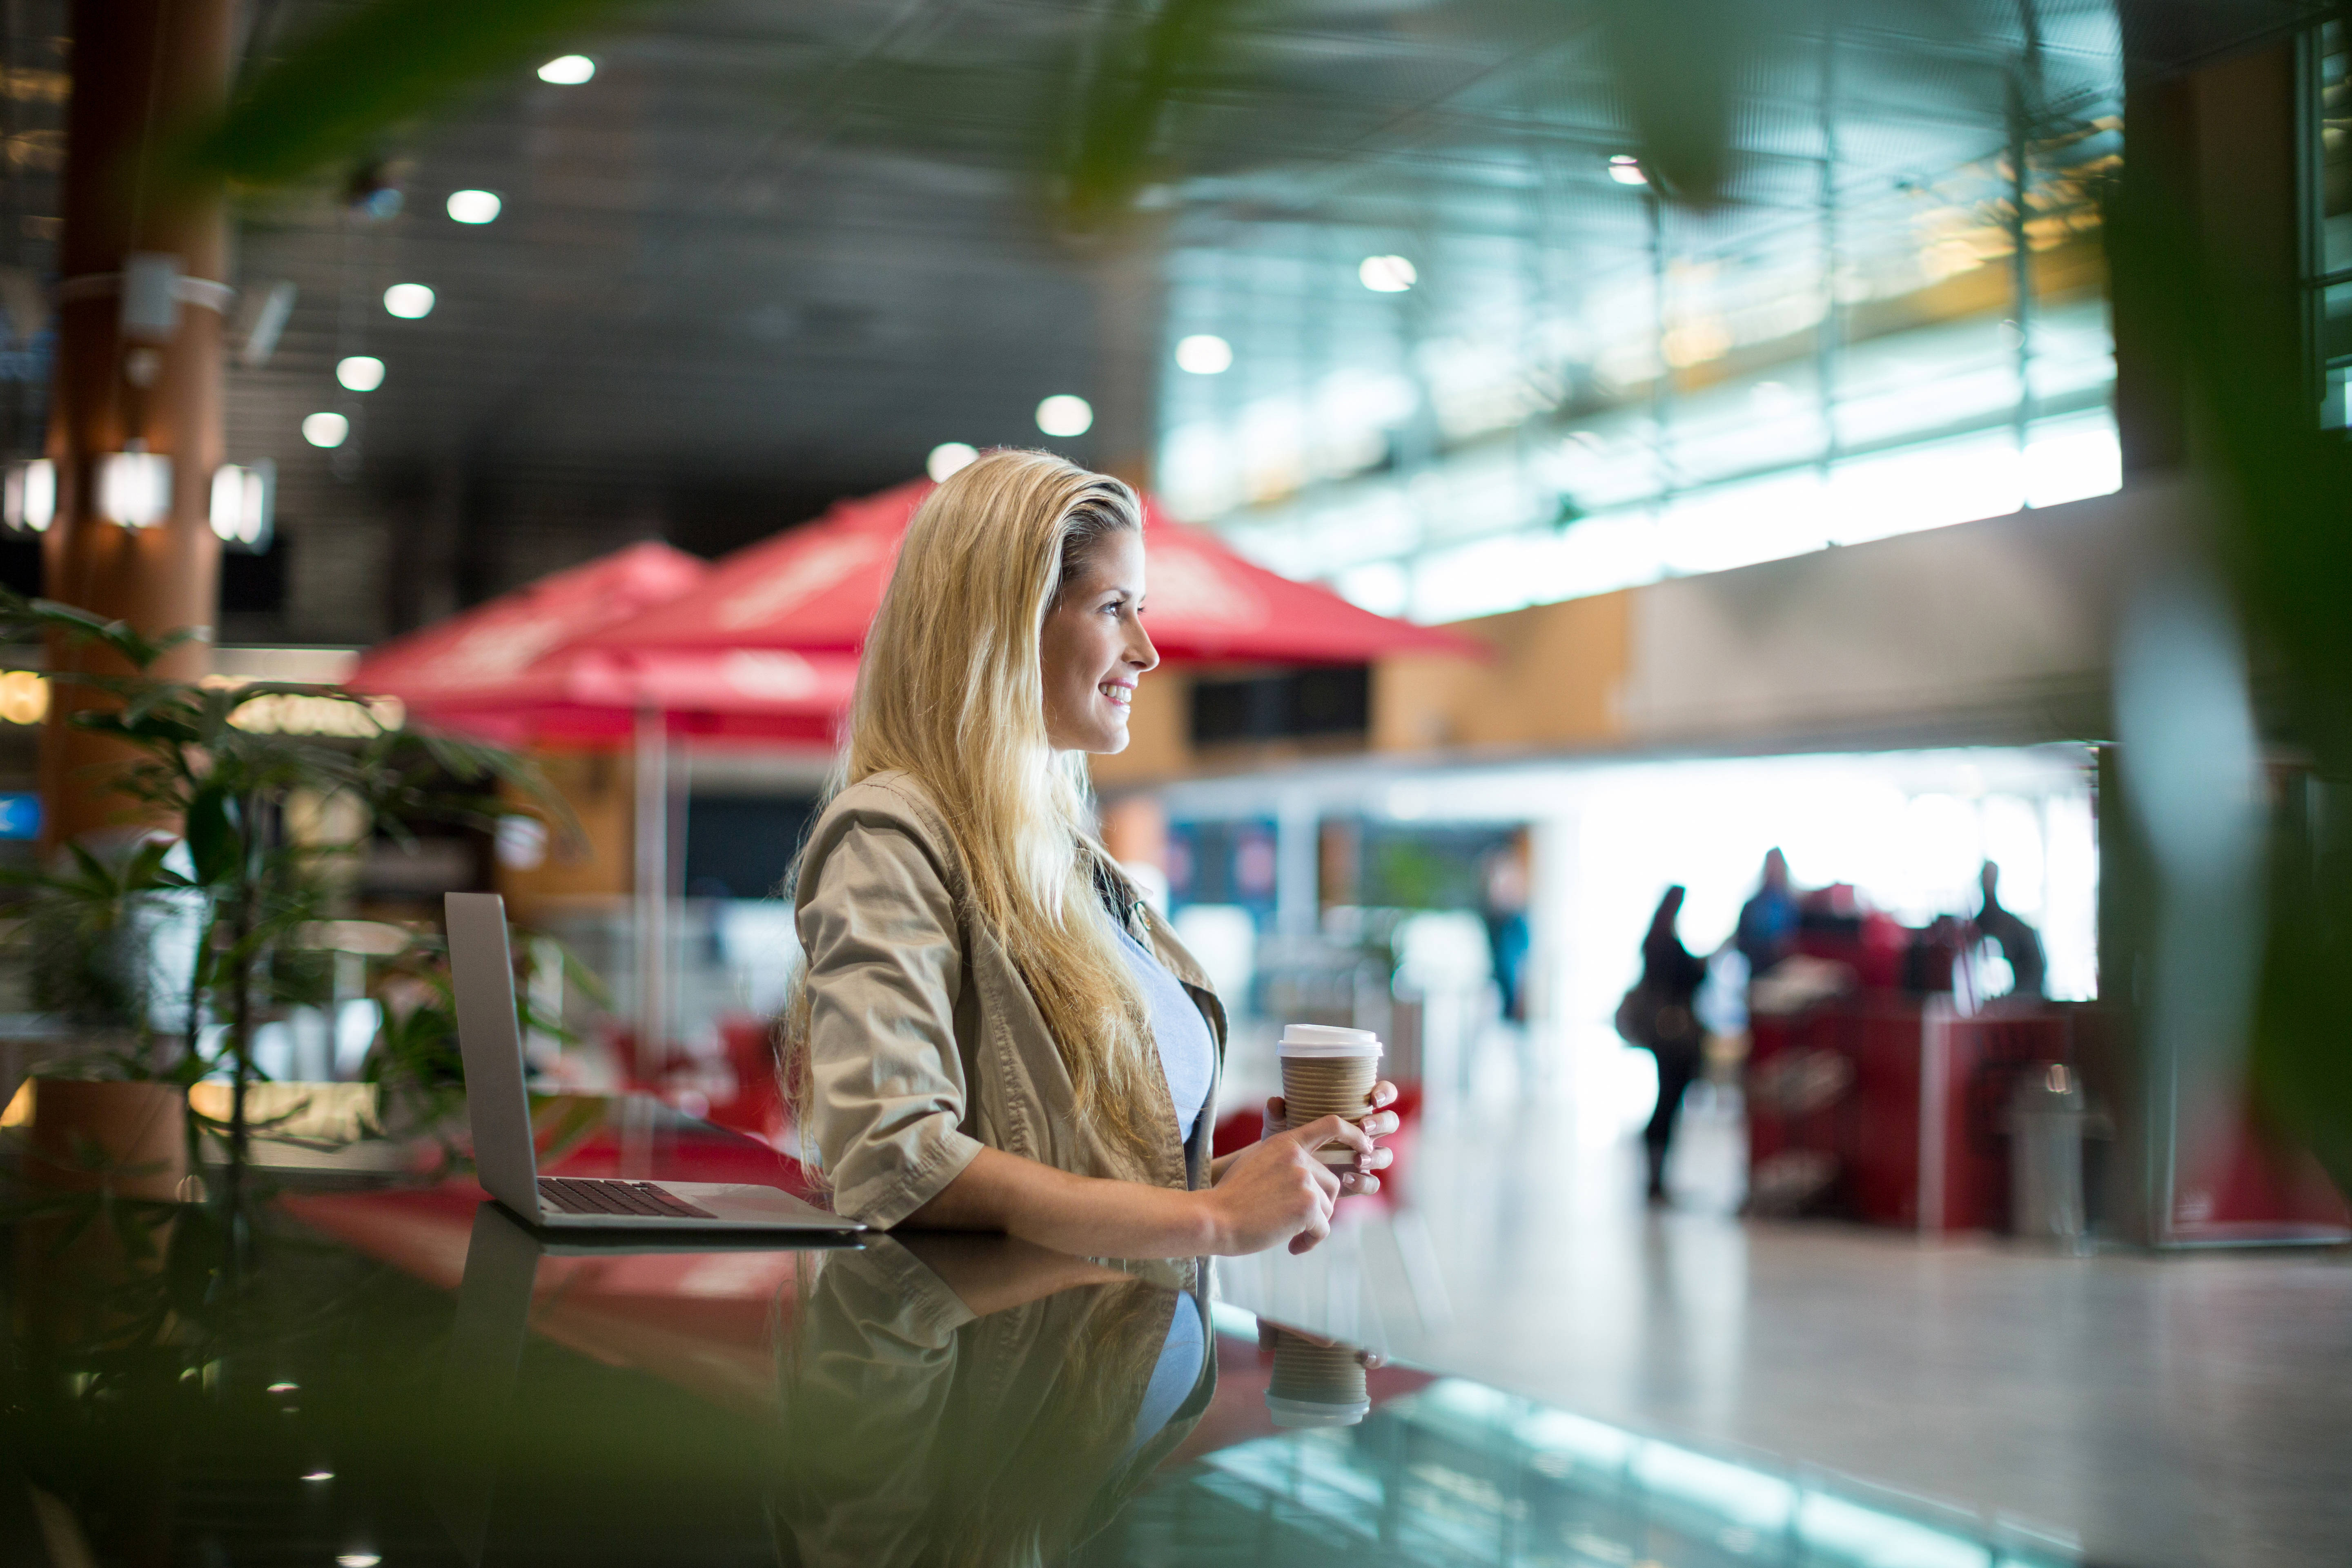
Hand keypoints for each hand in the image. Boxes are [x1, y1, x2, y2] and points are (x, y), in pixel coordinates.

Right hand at [1203, 1114, 1373, 1255]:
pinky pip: (1323, 1229)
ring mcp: (1305, 1179)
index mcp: (1285, 1142)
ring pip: (1328, 1207)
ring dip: (1312, 1225)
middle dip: (1318, 1205)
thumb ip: (1284, 1160)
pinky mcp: (1308, 1205)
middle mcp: (1298, 1156)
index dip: (1355, 1135)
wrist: (1214, 1218)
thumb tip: (1310, 1175)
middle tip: (1293, 1221)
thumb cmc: (1229, 1197)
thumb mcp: (1255, 1162)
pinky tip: (1291, 1246)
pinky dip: (1310, 1241)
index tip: (1366, 1149)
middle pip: (1332, 1182)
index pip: (1331, 1124)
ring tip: (1286, 1233)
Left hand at [1263, 1079, 1399, 1197]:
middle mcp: (1364, 1133)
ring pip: (1386, 1154)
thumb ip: (1276, 1114)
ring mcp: (1364, 1158)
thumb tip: (1275, 1101)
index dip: (1385, 1093)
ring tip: (1358, 1158)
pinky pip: (1373, 1183)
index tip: (1373, 1098)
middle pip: (1390, 1123)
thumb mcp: (1280, 1128)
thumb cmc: (1286, 1142)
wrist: (1281, 1175)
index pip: (1382, 1095)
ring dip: (1376, 1155)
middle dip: (1381, 1123)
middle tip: (1364, 1126)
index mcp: (1354, 1111)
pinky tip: (1346, 1178)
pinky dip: (1363, 1181)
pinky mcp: (1359, 1180)